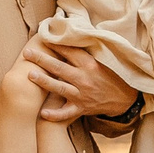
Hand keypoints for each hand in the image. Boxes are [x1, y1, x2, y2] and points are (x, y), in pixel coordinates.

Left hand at [21, 41, 135, 122]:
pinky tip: (42, 113)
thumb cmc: (112, 76)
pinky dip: (55, 115)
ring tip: (30, 75)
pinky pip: (66, 113)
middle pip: (60, 67)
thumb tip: (71, 37)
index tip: (42, 38)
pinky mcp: (82, 108)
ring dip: (44, 81)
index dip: (55, 44)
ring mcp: (82, 95)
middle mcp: (85, 79)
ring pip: (60, 88)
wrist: (126, 98)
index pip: (69, 51)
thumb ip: (86, 52)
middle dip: (42, 59)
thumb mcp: (103, 60)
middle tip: (27, 53)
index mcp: (90, 64)